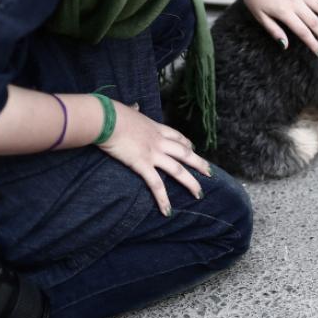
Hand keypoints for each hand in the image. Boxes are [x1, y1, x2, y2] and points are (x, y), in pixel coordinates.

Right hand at [97, 102, 212, 216]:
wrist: (107, 118)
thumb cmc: (113, 113)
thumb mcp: (129, 110)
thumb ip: (133, 110)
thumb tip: (134, 106)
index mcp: (155, 127)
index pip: (176, 136)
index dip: (186, 143)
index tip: (193, 148)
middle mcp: (158, 141)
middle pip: (184, 153)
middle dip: (199, 163)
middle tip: (210, 172)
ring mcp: (153, 153)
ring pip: (178, 170)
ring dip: (190, 183)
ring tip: (199, 194)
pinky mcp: (142, 164)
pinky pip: (156, 185)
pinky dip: (163, 199)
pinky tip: (167, 210)